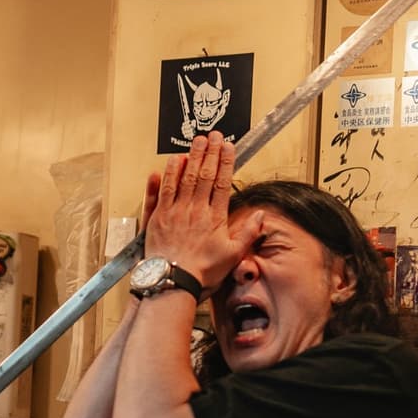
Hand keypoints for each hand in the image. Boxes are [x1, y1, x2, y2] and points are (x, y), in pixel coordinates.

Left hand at [144, 132, 263, 292]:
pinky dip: (166, 176)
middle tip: (212, 135)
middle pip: (202, 174)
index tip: (227, 146)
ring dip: (189, 158)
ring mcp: (174, 212)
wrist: (173, 282)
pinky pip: (161, 191)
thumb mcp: (233, 256)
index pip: (221, 182)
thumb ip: (248, 233)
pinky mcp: (156, 217)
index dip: (225, 161)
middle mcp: (194, 209)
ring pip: (182, 178)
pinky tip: (169, 163)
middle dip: (208, 152)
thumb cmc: (202, 272)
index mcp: (214, 217)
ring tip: (194, 142)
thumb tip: (261, 215)